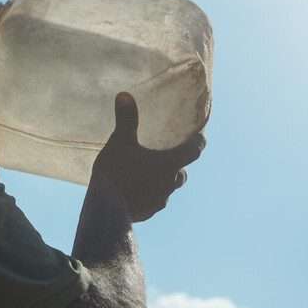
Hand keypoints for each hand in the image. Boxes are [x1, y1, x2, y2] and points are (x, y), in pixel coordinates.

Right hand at [90, 92, 205, 222]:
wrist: (106, 210)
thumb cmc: (117, 172)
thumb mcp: (119, 141)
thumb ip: (126, 119)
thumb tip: (125, 95)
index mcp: (170, 164)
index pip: (194, 151)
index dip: (198, 142)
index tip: (200, 137)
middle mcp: (169, 183)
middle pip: (182, 172)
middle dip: (178, 165)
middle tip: (170, 156)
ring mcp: (160, 200)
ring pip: (168, 189)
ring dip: (163, 181)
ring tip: (150, 175)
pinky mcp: (148, 212)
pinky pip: (154, 201)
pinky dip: (150, 194)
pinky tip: (137, 192)